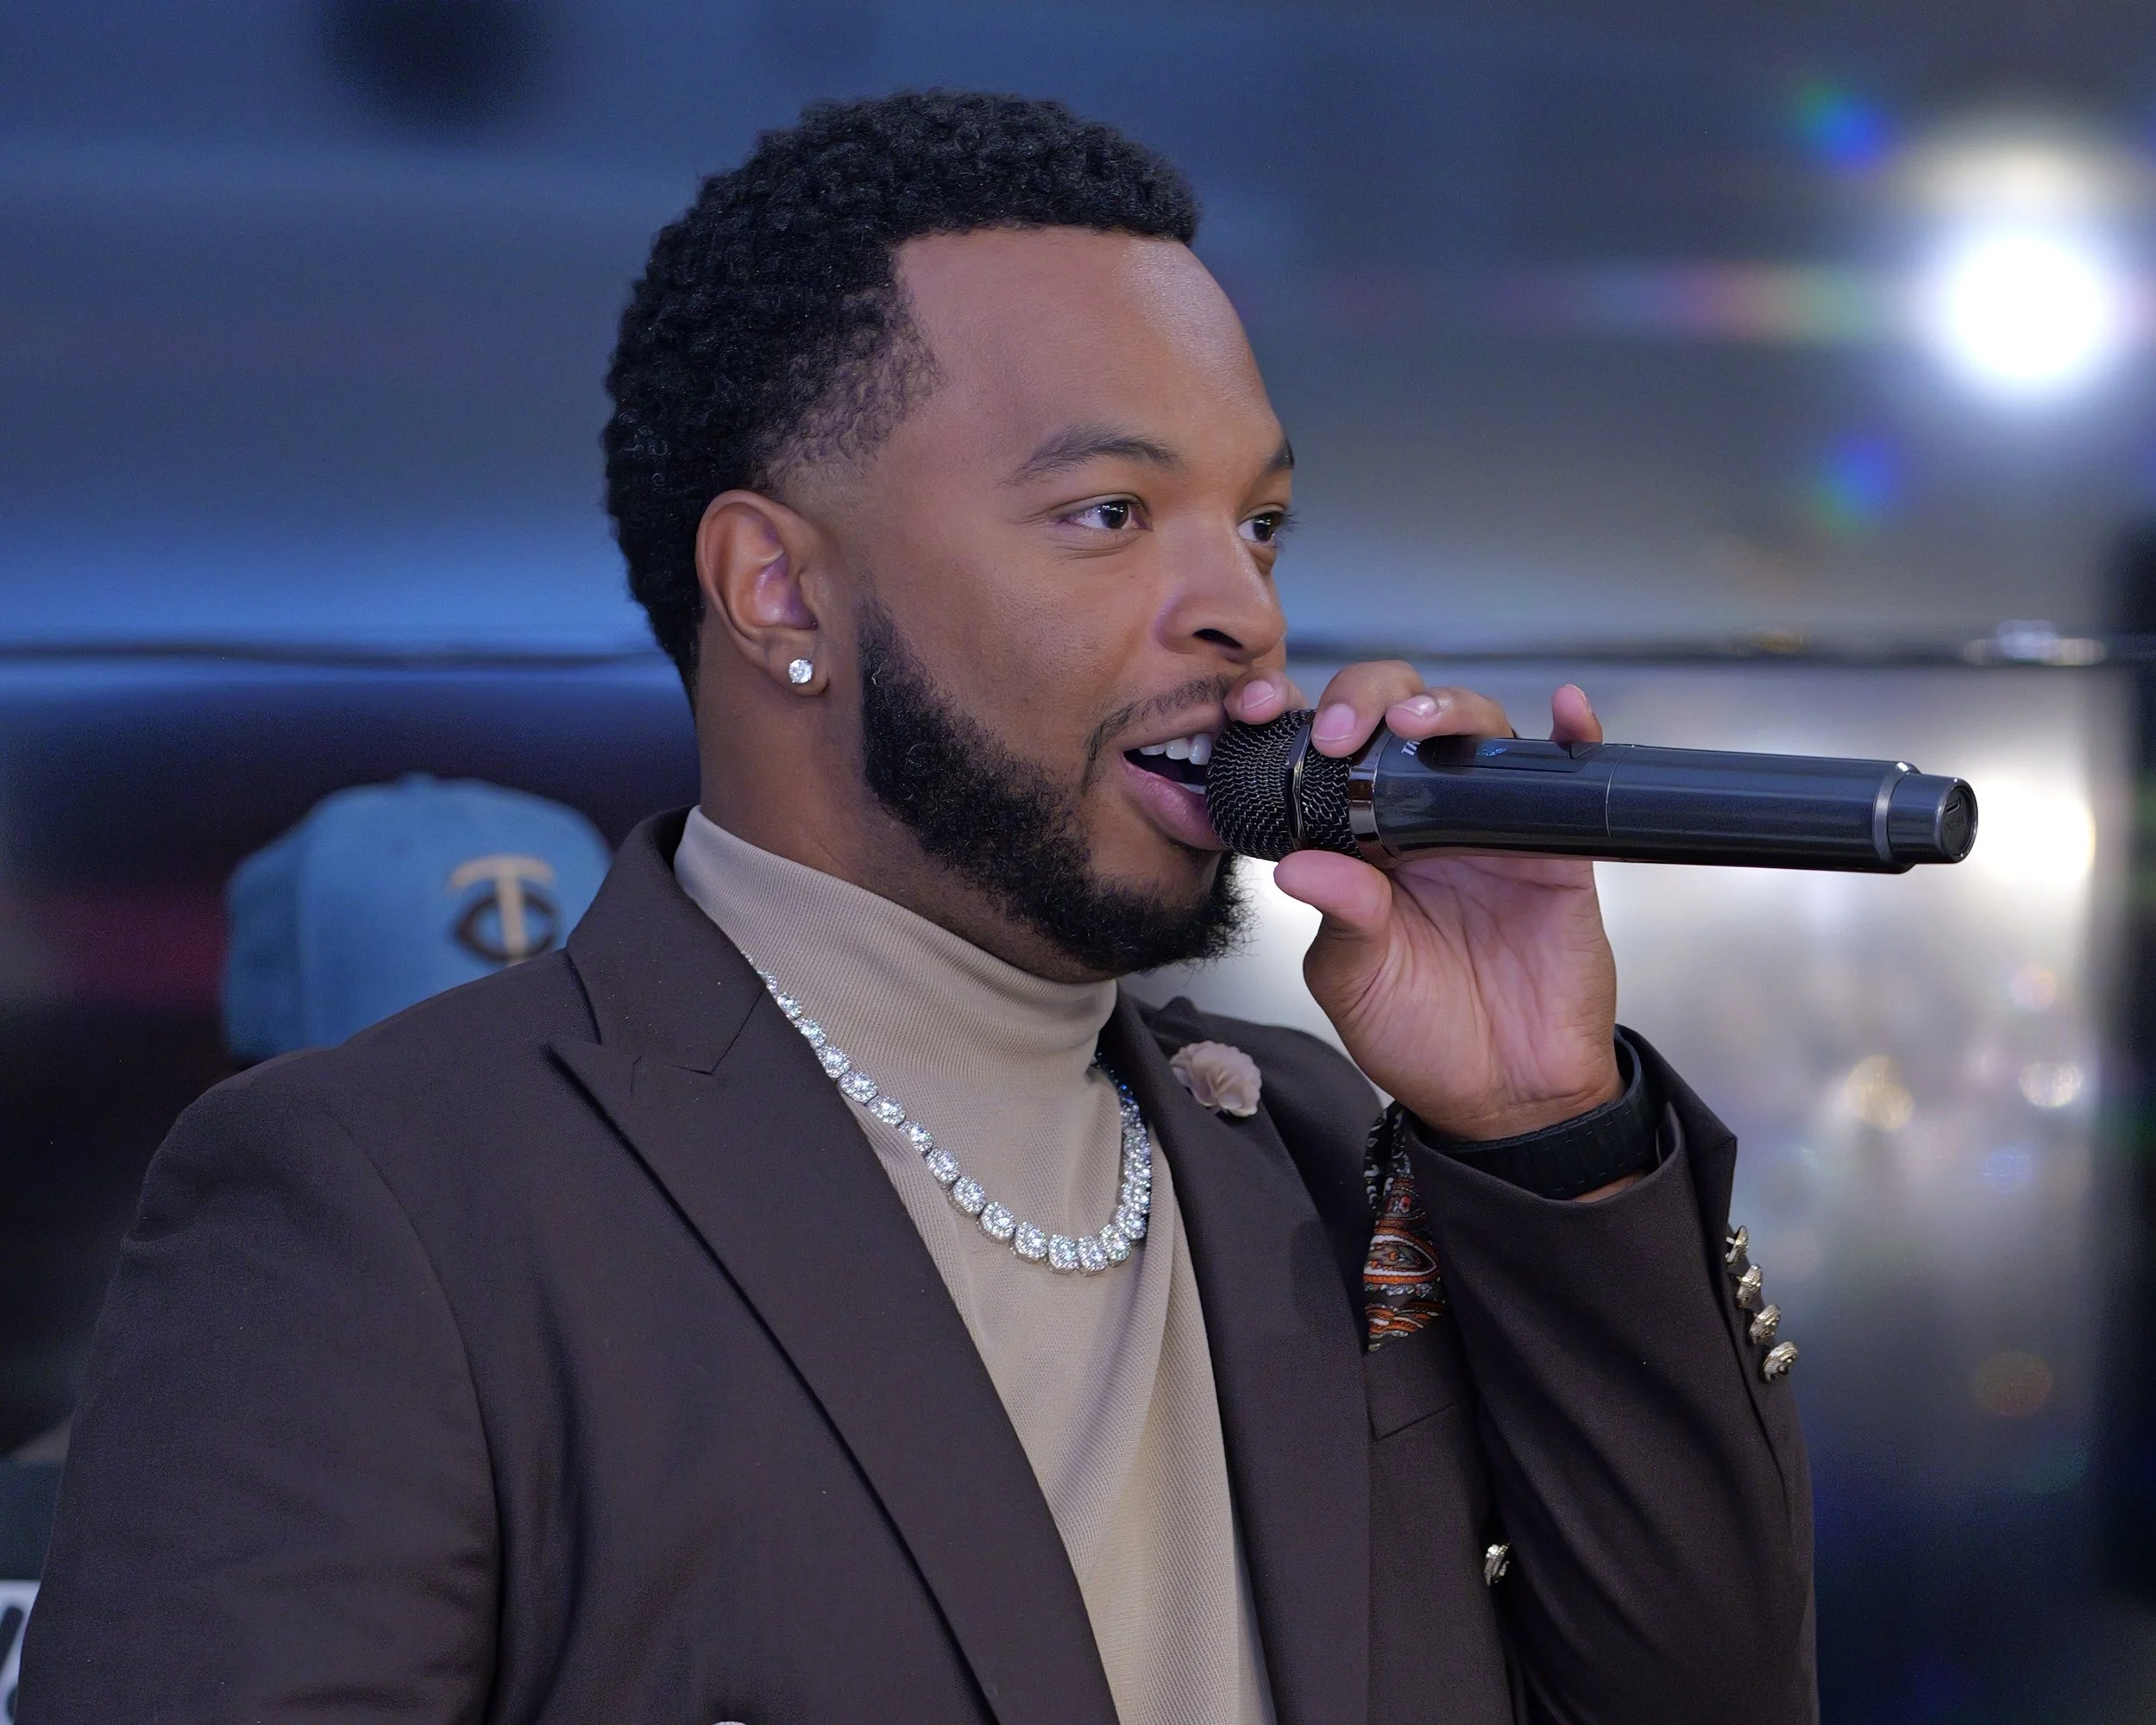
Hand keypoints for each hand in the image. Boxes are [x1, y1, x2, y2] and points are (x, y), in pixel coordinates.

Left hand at [1224, 664, 1620, 1141]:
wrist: (1503, 1096)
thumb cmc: (1420, 1035)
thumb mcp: (1356, 980)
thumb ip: (1338, 917)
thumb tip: (1298, 864)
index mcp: (1357, 839)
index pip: (1321, 754)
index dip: (1290, 717)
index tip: (1256, 711)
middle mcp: (1421, 817)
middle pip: (1396, 716)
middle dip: (1363, 698)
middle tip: (1339, 732)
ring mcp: (1490, 824)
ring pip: (1474, 729)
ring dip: (1446, 706)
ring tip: (1416, 722)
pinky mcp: (1554, 846)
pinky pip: (1569, 775)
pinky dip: (1576, 735)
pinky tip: (1569, 711)